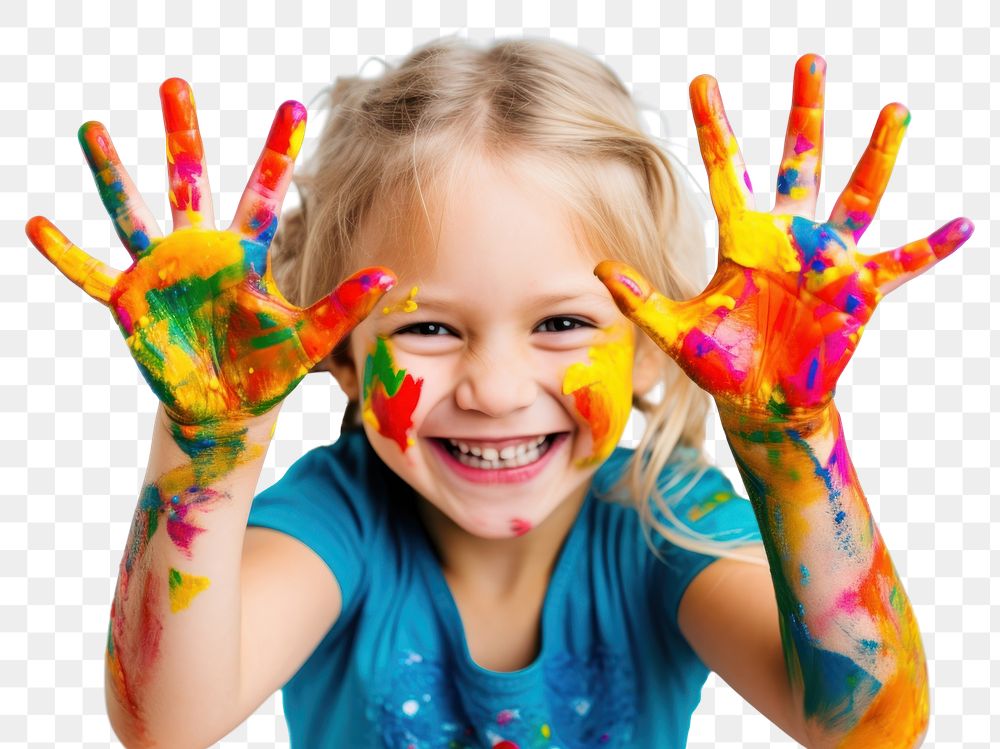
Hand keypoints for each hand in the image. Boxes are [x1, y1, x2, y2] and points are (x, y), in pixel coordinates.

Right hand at [26, 78, 394, 426]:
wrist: (227, 405)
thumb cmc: (268, 368)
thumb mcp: (309, 338)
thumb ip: (343, 306)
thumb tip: (388, 275)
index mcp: (247, 255)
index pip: (267, 193)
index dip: (279, 151)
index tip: (293, 105)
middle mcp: (202, 252)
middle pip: (192, 183)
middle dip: (185, 136)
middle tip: (175, 83)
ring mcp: (163, 273)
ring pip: (135, 213)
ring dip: (114, 175)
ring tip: (93, 130)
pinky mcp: (131, 302)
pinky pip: (91, 273)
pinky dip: (65, 254)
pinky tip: (34, 224)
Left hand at [596, 54, 972, 415]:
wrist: (761, 402)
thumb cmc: (721, 365)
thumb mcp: (677, 332)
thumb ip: (642, 301)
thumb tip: (599, 270)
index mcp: (741, 240)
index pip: (725, 172)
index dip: (713, 128)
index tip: (701, 82)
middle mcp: (787, 238)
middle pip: (799, 164)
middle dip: (804, 114)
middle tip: (810, 61)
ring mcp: (826, 260)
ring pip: (856, 196)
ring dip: (875, 156)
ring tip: (894, 111)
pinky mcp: (858, 290)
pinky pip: (901, 263)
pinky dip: (931, 247)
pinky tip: (962, 225)